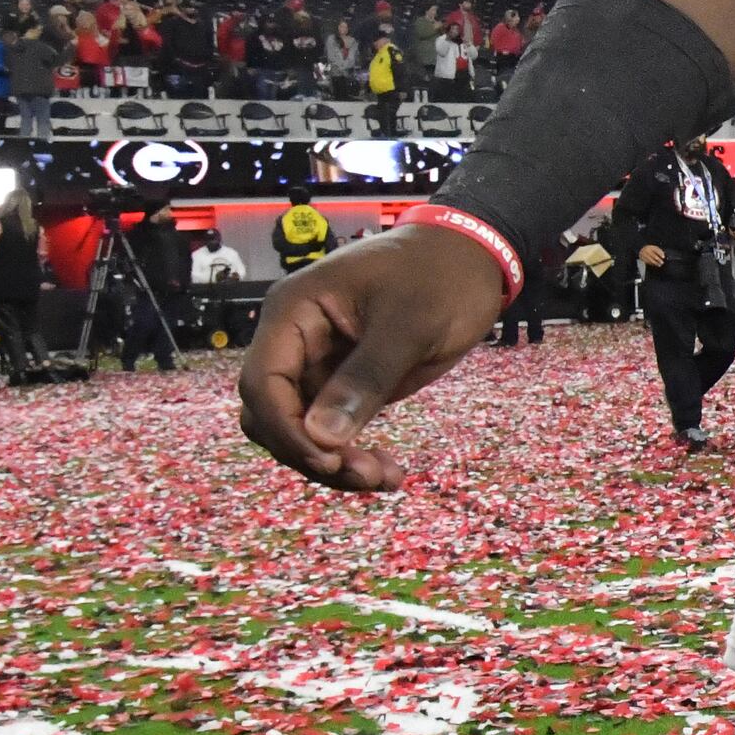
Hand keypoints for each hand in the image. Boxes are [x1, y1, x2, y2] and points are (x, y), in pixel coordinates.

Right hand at [236, 224, 509, 490]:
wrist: (472, 256)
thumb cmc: (440, 274)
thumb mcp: (410, 324)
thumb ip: (366, 377)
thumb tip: (322, 437)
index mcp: (294, 311)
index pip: (263, 383)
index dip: (286, 429)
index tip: (329, 460)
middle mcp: (295, 339)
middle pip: (272, 415)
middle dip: (310, 453)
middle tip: (368, 476)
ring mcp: (317, 362)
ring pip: (298, 430)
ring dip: (331, 462)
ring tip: (385, 479)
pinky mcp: (343, 382)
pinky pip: (329, 429)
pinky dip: (350, 453)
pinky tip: (387, 472)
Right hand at [639, 244, 667, 267]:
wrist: (642, 250)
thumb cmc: (651, 250)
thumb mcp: (655, 248)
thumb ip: (659, 251)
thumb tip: (663, 256)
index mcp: (651, 247)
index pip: (656, 250)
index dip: (660, 254)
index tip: (663, 257)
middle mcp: (647, 250)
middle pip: (653, 255)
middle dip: (658, 259)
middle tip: (662, 262)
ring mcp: (644, 255)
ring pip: (651, 260)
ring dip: (656, 263)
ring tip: (659, 265)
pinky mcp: (642, 258)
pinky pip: (648, 262)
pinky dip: (652, 264)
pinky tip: (655, 265)